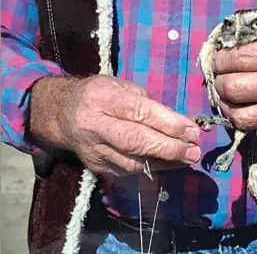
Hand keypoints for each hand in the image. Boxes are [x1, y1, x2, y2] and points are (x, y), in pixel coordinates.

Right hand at [30, 75, 201, 175]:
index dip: (169, 123)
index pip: (140, 112)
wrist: (62, 114)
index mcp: (102, 98)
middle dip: (169, 148)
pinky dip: (153, 168)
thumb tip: (178, 125)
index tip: (192, 131)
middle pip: (135, 141)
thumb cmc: (100, 96)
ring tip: (187, 158)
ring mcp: (94, 150)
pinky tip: (170, 163)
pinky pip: (128, 171)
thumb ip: (147, 104)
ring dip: (165, 162)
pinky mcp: (96, 166)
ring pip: (132, 162)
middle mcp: (95, 125)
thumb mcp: (121, 87)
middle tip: (194, 151)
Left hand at [213, 19, 256, 135]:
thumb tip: (231, 41)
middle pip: (233, 88)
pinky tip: (246, 107)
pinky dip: (245, 117)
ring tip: (226, 97)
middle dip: (218, 82)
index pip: (237, 58)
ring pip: (239, 117)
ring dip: (226, 106)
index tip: (218, 59)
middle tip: (220, 77)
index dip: (220, 60)